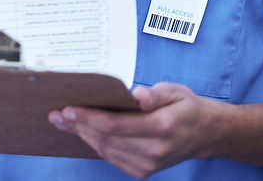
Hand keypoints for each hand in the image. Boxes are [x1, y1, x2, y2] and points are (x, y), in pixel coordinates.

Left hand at [48, 82, 217, 178]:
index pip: (115, 124)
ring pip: (106, 150)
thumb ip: (155, 93)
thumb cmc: (186, 107)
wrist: (205, 134)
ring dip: (83, 135)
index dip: (89, 118)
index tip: (68, 109)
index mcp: (162, 128)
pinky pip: (112, 157)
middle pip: (106, 139)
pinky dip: (96, 144)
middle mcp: (154, 150)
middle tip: (56, 113)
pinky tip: (83, 132)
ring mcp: (149, 165)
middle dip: (78, 126)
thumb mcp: (175, 91)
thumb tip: (138, 96)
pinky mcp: (143, 171)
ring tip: (64, 122)